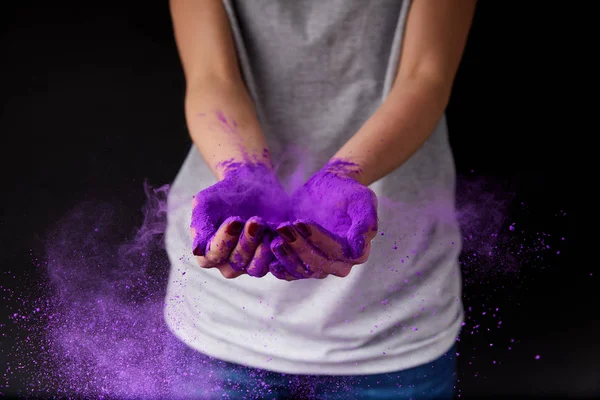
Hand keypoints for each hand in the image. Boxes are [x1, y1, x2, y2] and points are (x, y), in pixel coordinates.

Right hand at [190, 162, 288, 277]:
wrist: (250, 183)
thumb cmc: (223, 194)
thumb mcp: (205, 204)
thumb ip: (200, 226)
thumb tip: (198, 250)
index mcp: (208, 253)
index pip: (213, 256)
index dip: (224, 241)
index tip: (234, 220)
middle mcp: (228, 263)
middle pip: (236, 264)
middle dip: (247, 242)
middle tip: (255, 220)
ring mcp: (250, 263)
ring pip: (256, 268)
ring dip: (262, 249)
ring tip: (267, 226)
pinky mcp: (271, 258)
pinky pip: (277, 264)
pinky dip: (280, 250)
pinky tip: (282, 232)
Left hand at [271, 160, 377, 279]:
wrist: (330, 187)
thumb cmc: (349, 191)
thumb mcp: (363, 200)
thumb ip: (366, 223)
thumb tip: (358, 250)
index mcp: (358, 252)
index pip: (337, 253)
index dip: (318, 240)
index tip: (301, 222)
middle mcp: (339, 264)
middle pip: (317, 265)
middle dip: (298, 247)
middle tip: (284, 227)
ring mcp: (319, 263)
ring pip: (302, 270)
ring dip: (286, 256)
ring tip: (275, 237)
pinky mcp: (301, 260)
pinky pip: (289, 271)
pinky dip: (279, 265)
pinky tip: (268, 252)